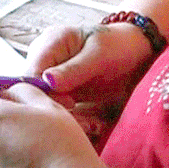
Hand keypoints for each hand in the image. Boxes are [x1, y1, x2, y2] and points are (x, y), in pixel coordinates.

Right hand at [25, 22, 153, 118]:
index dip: (42, 91)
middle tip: (84, 122)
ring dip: (65, 115)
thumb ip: (73, 69)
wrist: (137, 53)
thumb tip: (46, 81)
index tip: (69, 103)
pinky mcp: (60, 90)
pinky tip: (92, 124)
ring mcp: (51, 75)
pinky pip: (58, 107)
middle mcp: (45, 59)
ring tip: (92, 125)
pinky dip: (72, 118)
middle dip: (55, 107)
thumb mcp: (99, 55)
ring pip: (44, 101)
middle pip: (33, 89)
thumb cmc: (119, 46)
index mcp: (50, 42)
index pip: (31, 71)